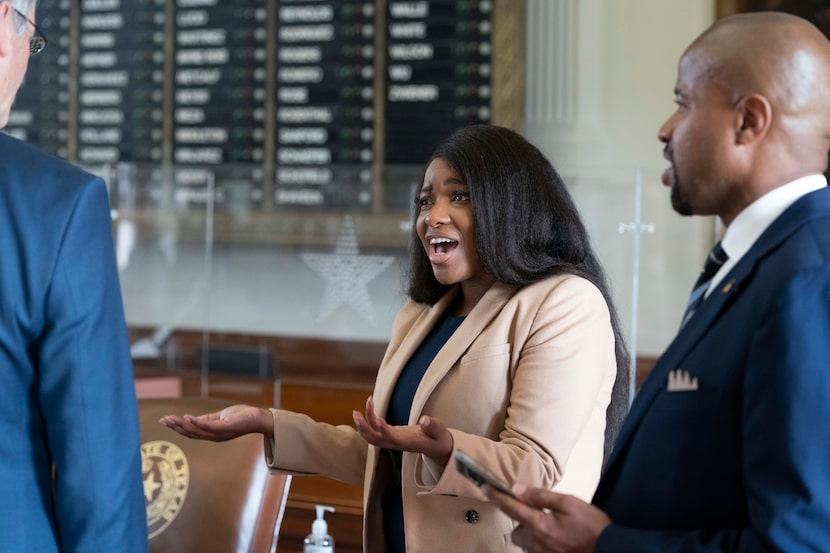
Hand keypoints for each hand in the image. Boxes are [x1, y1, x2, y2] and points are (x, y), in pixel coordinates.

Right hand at [159, 404, 272, 441]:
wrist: (258, 418)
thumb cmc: (241, 416)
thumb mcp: (220, 417)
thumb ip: (207, 419)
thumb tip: (191, 419)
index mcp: (211, 434)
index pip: (191, 432)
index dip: (177, 427)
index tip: (164, 420)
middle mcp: (214, 436)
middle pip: (190, 433)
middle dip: (176, 427)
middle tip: (163, 420)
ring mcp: (219, 433)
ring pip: (196, 431)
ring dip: (182, 425)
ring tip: (171, 418)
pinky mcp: (226, 427)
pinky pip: (209, 426)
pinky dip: (197, 422)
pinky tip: (188, 417)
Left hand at [352, 396, 453, 464]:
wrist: (437, 447)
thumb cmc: (439, 438)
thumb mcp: (440, 431)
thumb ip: (433, 426)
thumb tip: (425, 420)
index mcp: (409, 443)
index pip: (393, 439)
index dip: (384, 431)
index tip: (377, 420)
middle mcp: (397, 443)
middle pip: (376, 441)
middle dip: (364, 429)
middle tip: (356, 414)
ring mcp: (393, 440)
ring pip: (372, 436)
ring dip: (363, 423)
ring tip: (359, 408)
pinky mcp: (392, 434)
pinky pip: (376, 429)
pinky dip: (370, 417)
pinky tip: (371, 403)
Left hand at [485, 484, 610, 552]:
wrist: (610, 550)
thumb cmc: (592, 526)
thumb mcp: (569, 503)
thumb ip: (541, 496)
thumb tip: (517, 489)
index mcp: (540, 524)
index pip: (511, 508)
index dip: (497, 497)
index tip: (486, 487)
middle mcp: (537, 542)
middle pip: (517, 531)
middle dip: (522, 521)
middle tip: (538, 512)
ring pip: (526, 543)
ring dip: (531, 533)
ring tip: (549, 526)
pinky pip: (537, 551)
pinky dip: (540, 543)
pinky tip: (555, 538)